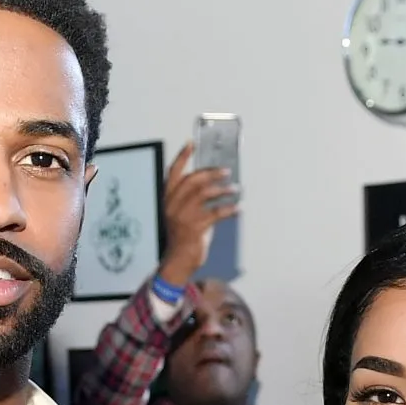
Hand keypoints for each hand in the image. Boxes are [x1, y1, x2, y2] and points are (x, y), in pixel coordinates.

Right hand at [156, 142, 239, 286]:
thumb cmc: (183, 237)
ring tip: (235, 189)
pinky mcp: (194, 228)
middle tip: (226, 171)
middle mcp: (172, 205)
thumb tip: (214, 182)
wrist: (178, 262)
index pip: (173, 173)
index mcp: (167, 199)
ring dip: (223, 190)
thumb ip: (192, 199)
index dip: (182, 157)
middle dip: (211, 172)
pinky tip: (238, 209)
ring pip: (205, 194)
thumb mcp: (182, 214)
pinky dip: (229, 209)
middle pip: (192, 180)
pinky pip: (216, 213)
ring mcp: (182, 217)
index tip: (192, 143)